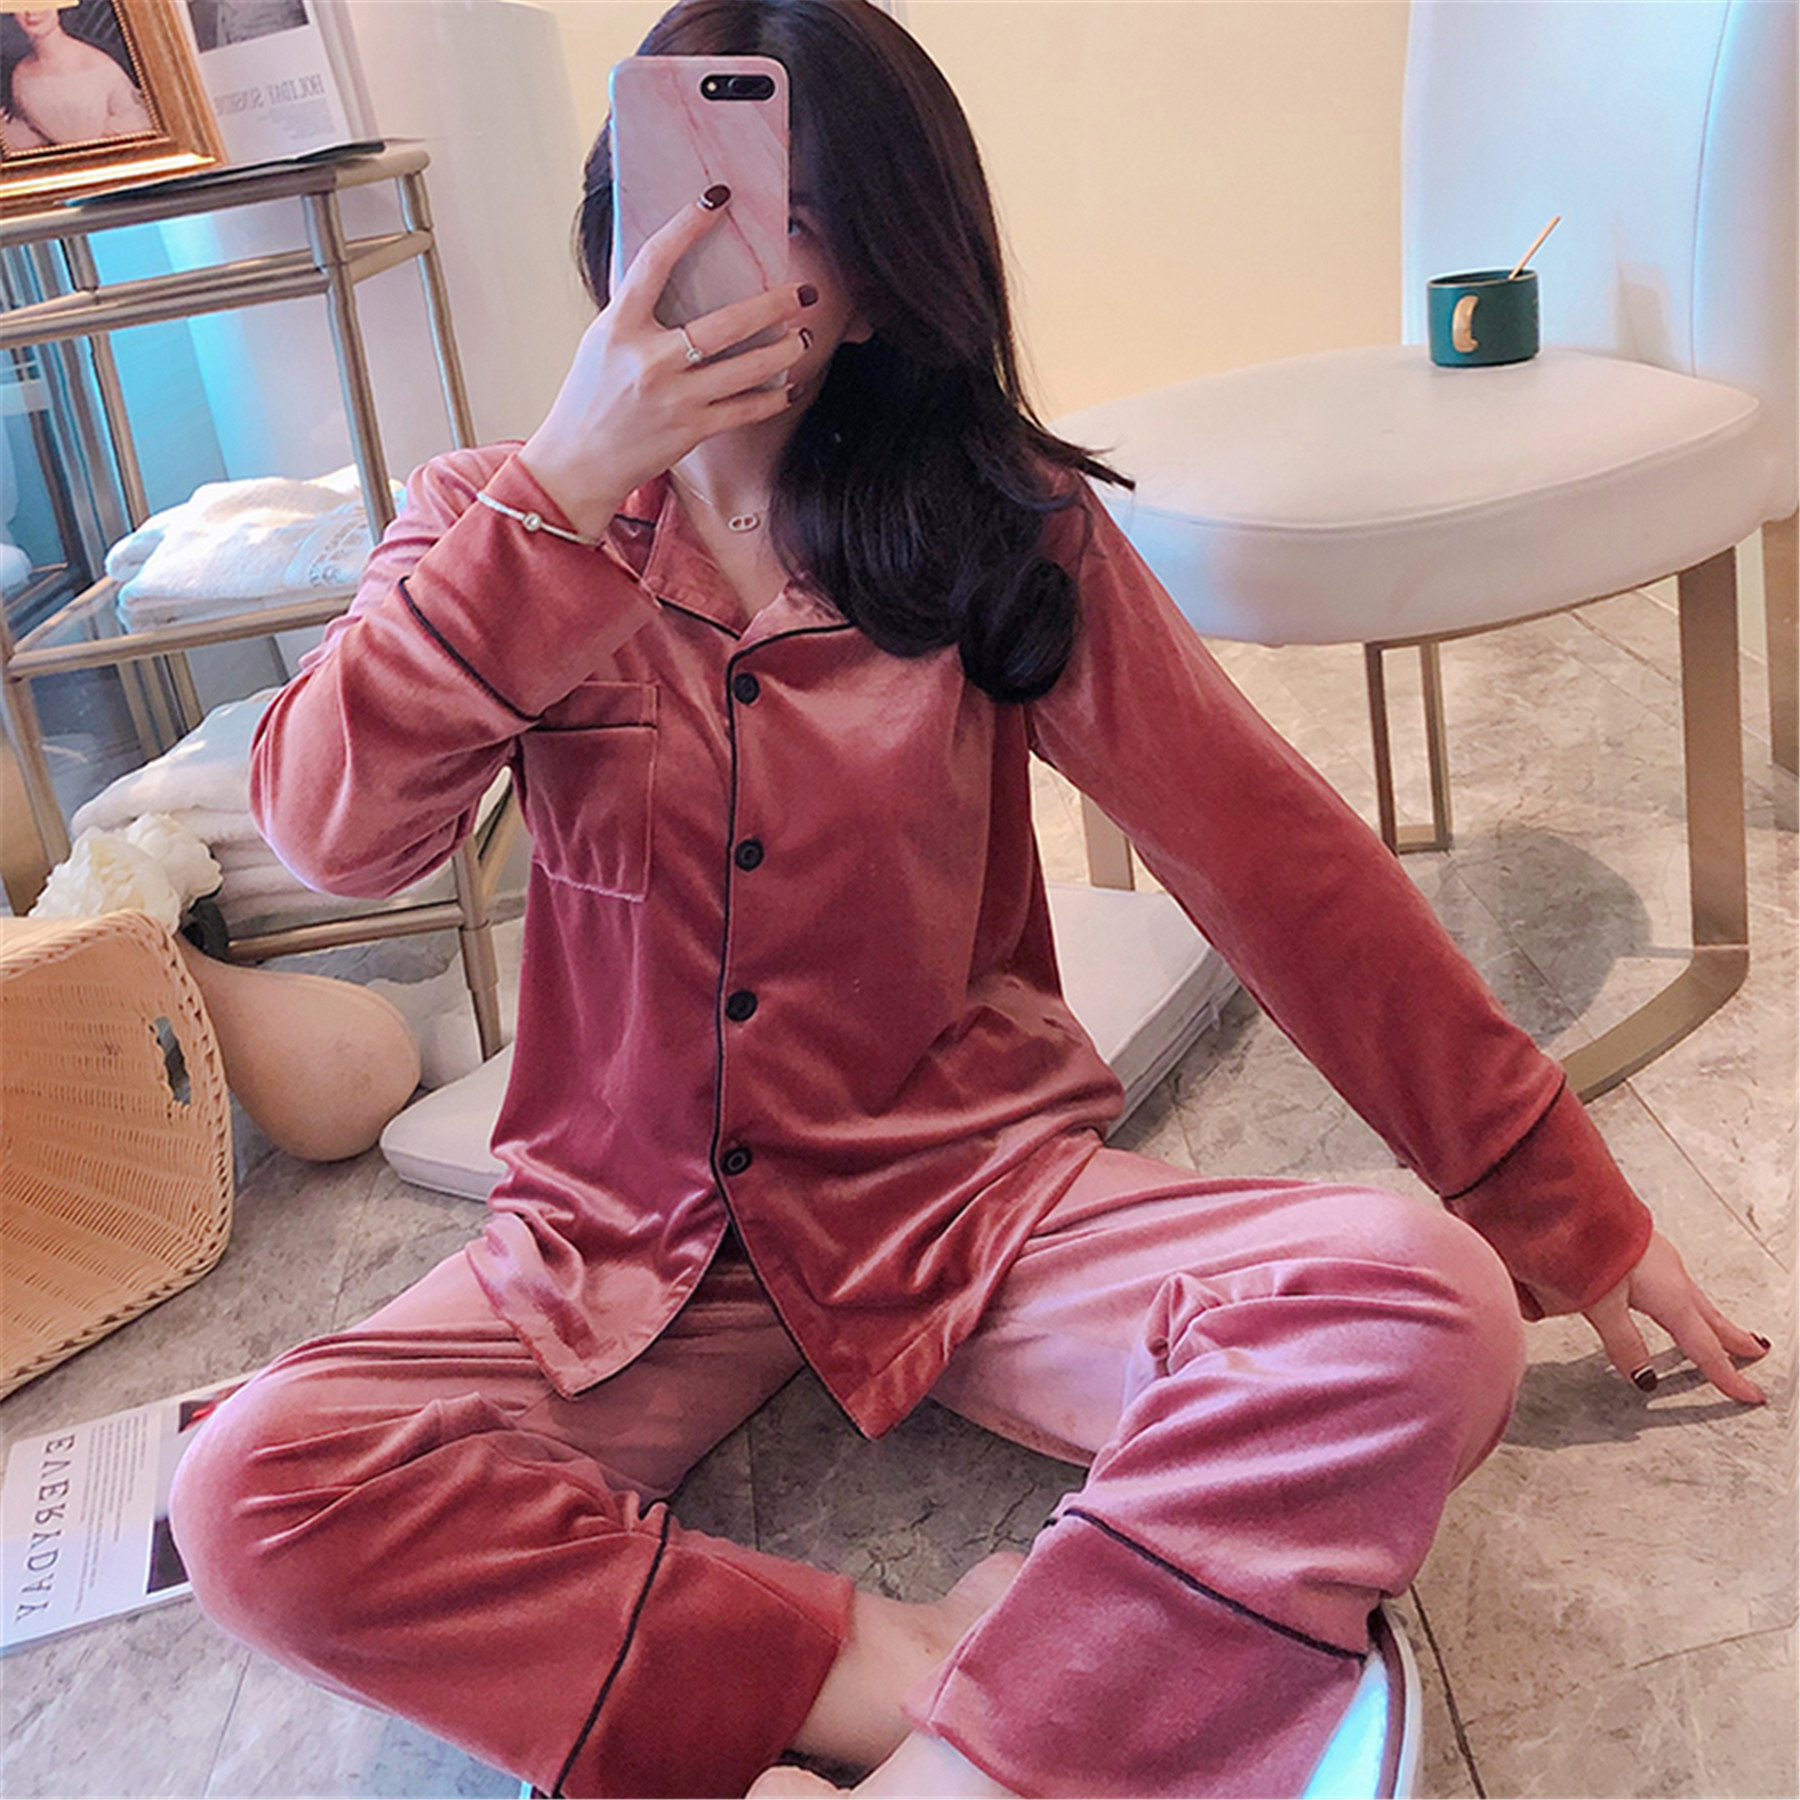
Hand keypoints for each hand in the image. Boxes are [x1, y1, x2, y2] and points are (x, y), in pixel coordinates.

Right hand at [519, 189, 813, 535]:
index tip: (717, 197)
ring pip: (744, 369)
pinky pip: (743, 410)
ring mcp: (672, 398)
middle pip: (724, 325)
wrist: (576, 463)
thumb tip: (668, 266)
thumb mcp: (600, 341)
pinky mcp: (689, 431)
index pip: (655, 262)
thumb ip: (634, 309)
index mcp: (619, 326)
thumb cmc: (589, 398)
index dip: (687, 225)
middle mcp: (648, 360)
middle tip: (803, 291)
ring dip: (782, 351)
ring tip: (802, 336)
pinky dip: (770, 398)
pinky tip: (787, 386)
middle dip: (771, 305)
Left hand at [1582, 1229, 1769, 1403]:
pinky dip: (1686, 1299)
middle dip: (1732, 1339)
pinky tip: (1671, 1295)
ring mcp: (1657, 1256)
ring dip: (1710, 1318)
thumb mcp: (1600, 1304)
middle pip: (1709, 1317)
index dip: (1726, 1374)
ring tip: (1719, 1331)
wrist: (1569, 1190)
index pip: (1705, 1346)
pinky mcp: (1641, 1244)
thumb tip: (1644, 1378)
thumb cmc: (1584, 1240)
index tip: (1752, 1394)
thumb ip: (1622, 1342)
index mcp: (1670, 1295)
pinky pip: (1675, 1280)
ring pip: (1693, 1297)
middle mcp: (1671, 1274)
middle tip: (1755, 1354)